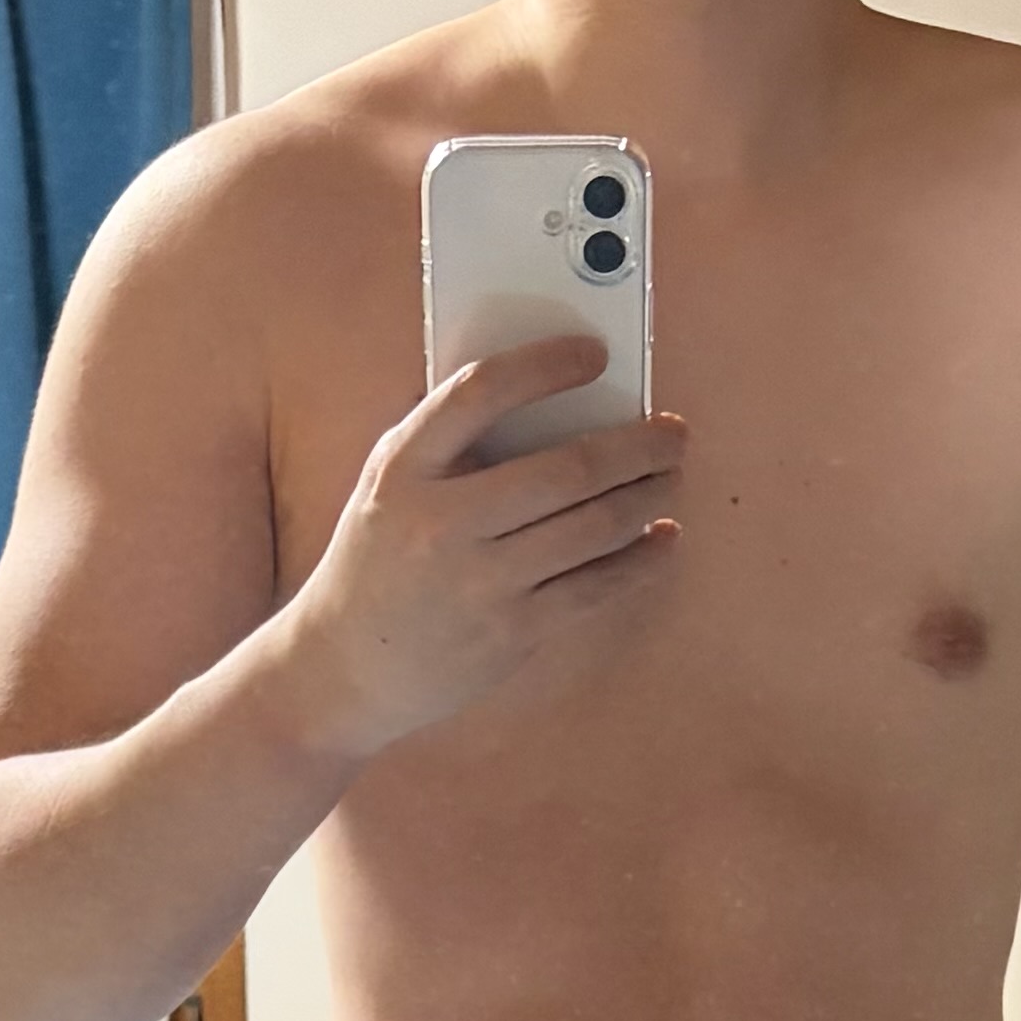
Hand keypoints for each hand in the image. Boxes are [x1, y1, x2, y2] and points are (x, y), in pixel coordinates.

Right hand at [284, 332, 686, 760]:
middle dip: (635, 446)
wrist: (347, 666)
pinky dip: (640, 559)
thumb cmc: (380, 560)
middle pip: (566, 469)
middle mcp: (444, 523)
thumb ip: (449, 441)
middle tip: (673, 431)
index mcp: (405, 469)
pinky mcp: (513, 631)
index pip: (480, 393)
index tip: (594, 353)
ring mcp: (482, 582)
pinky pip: (595, 587)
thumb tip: (550, 396)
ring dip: (647, 496)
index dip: (545, 366)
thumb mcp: (390, 485)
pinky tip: (662, 538)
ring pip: (592, 528)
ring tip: (671, 475)